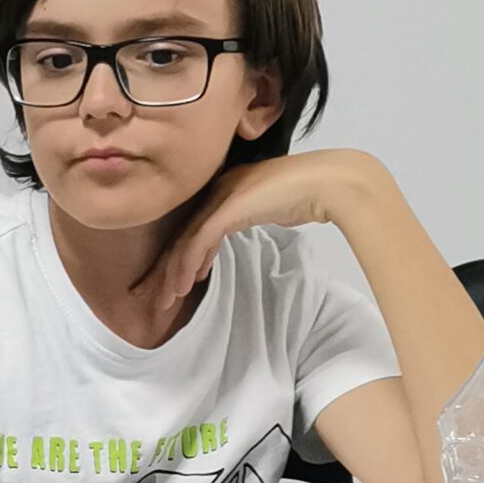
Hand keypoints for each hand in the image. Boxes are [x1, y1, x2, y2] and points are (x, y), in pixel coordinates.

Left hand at [147, 148, 387, 312]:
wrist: (328, 183)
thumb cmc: (307, 195)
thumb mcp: (269, 209)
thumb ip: (249, 218)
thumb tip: (239, 230)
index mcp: (224, 190)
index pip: (193, 228)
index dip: (179, 258)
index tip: (174, 282)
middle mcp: (217, 191)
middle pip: (183, 235)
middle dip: (167, 269)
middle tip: (155, 295)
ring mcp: (221, 197)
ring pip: (186, 241)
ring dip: (175, 273)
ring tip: (168, 298)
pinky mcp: (228, 208)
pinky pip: (199, 241)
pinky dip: (189, 264)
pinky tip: (185, 284)